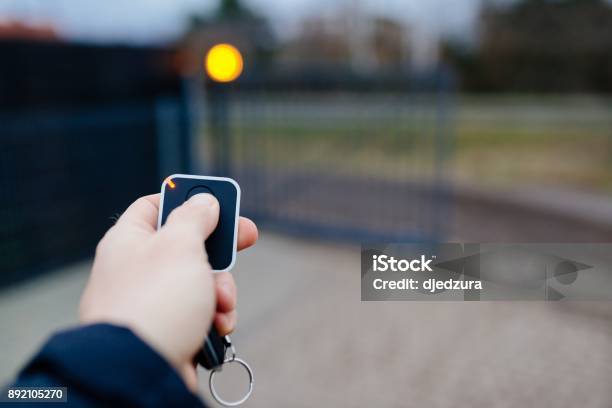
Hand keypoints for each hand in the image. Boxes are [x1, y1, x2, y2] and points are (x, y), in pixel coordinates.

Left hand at [79, 193, 256, 390]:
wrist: (140, 369)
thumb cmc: (155, 301)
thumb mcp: (180, 245)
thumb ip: (195, 217)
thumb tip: (204, 201)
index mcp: (129, 239)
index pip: (156, 204)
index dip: (188, 198)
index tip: (218, 201)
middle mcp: (137, 268)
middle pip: (187, 243)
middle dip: (220, 249)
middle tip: (246, 238)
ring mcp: (152, 301)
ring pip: (200, 280)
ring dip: (222, 289)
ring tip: (221, 304)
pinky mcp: (167, 329)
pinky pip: (199, 312)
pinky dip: (215, 316)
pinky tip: (218, 326)